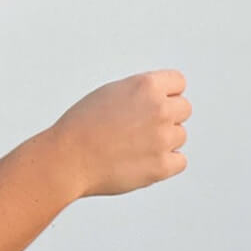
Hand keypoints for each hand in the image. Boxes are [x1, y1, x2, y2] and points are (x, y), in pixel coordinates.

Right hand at [51, 70, 190, 197]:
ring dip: (163, 142)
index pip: (178, 84)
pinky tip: (143, 163)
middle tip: (139, 131)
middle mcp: (159, 109)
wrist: (66, 160)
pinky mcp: (160, 166)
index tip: (148, 108)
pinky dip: (165, 164)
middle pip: (183, 110)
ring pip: (180, 136)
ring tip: (133, 149)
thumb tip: (161, 101)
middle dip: (165, 118)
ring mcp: (162, 138)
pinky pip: (179, 161)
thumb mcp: (111, 94)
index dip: (164, 96)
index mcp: (147, 86)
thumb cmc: (80, 129)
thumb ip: (140, 94)